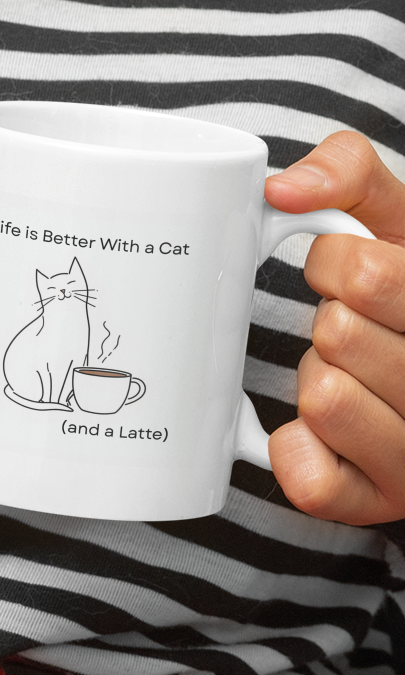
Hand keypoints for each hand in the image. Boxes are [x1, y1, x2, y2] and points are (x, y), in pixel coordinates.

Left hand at [264, 131, 404, 524]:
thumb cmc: (397, 293)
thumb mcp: (393, 217)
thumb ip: (348, 171)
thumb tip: (282, 188)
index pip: (367, 272)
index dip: (335, 265)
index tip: (351, 278)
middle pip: (338, 333)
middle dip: (329, 322)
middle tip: (352, 332)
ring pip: (323, 397)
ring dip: (316, 380)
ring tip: (350, 378)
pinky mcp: (380, 503)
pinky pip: (309, 477)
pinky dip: (296, 450)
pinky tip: (322, 434)